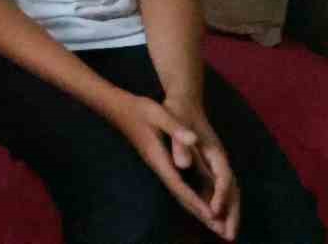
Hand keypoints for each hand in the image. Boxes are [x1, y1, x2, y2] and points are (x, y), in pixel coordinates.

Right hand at [106, 91, 233, 237]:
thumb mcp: (158, 114)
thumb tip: (193, 140)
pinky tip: (200, 203)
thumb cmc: (139, 110)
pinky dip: (191, 198)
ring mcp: (159, 166)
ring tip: (215, 225)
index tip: (213, 216)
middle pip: (180, 195)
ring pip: (180, 193)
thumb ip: (175, 128)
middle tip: (221, 232)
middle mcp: (159, 167)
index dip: (196, 201)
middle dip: (200, 213)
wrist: (119, 109)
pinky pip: (179, 187)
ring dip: (197, 209)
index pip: (179, 185)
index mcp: (159, 158)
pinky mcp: (161, 163)